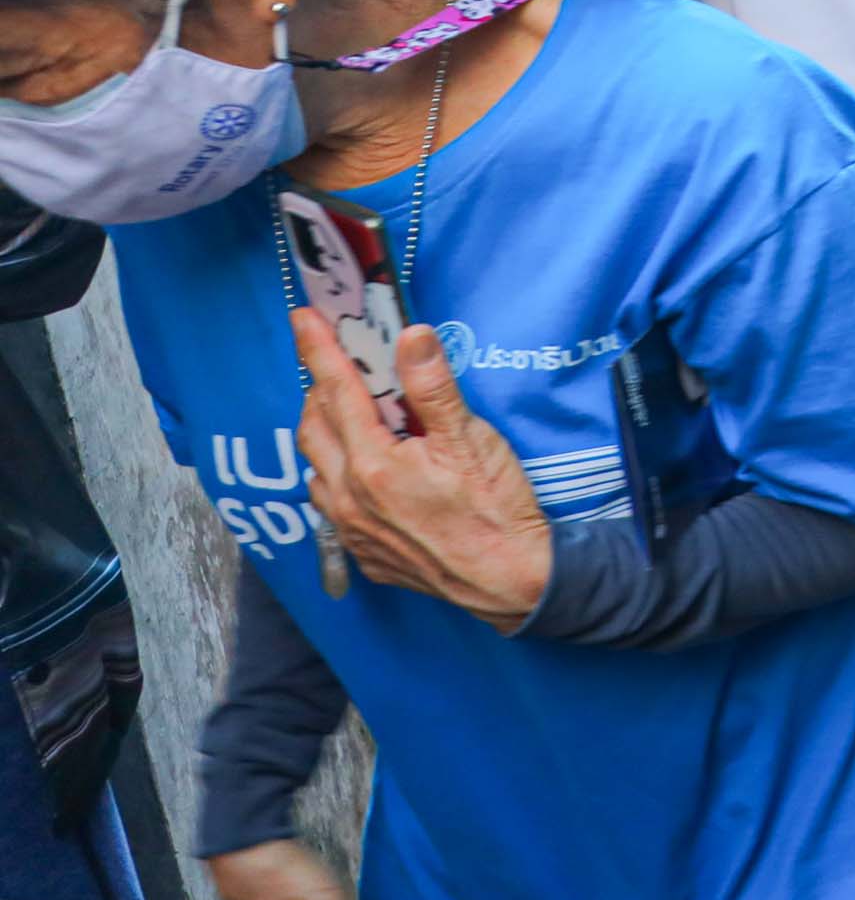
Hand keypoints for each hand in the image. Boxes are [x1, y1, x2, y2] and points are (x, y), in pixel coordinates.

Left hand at [292, 312, 551, 630]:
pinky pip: (331, 503)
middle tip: (341, 365)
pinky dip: (339, 474)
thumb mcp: (471, 440)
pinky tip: (368, 471)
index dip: (318, 349)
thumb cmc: (495, 510)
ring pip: (318, 466)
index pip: (336, 390)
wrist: (508, 581)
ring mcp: (351, 528)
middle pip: (314, 426)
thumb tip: (411, 336)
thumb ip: (433, 387)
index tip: (302, 318)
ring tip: (356, 416)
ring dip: (328, 434)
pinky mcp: (360, 551)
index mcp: (374, 463)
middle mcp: (349, 496)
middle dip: (321, 389)